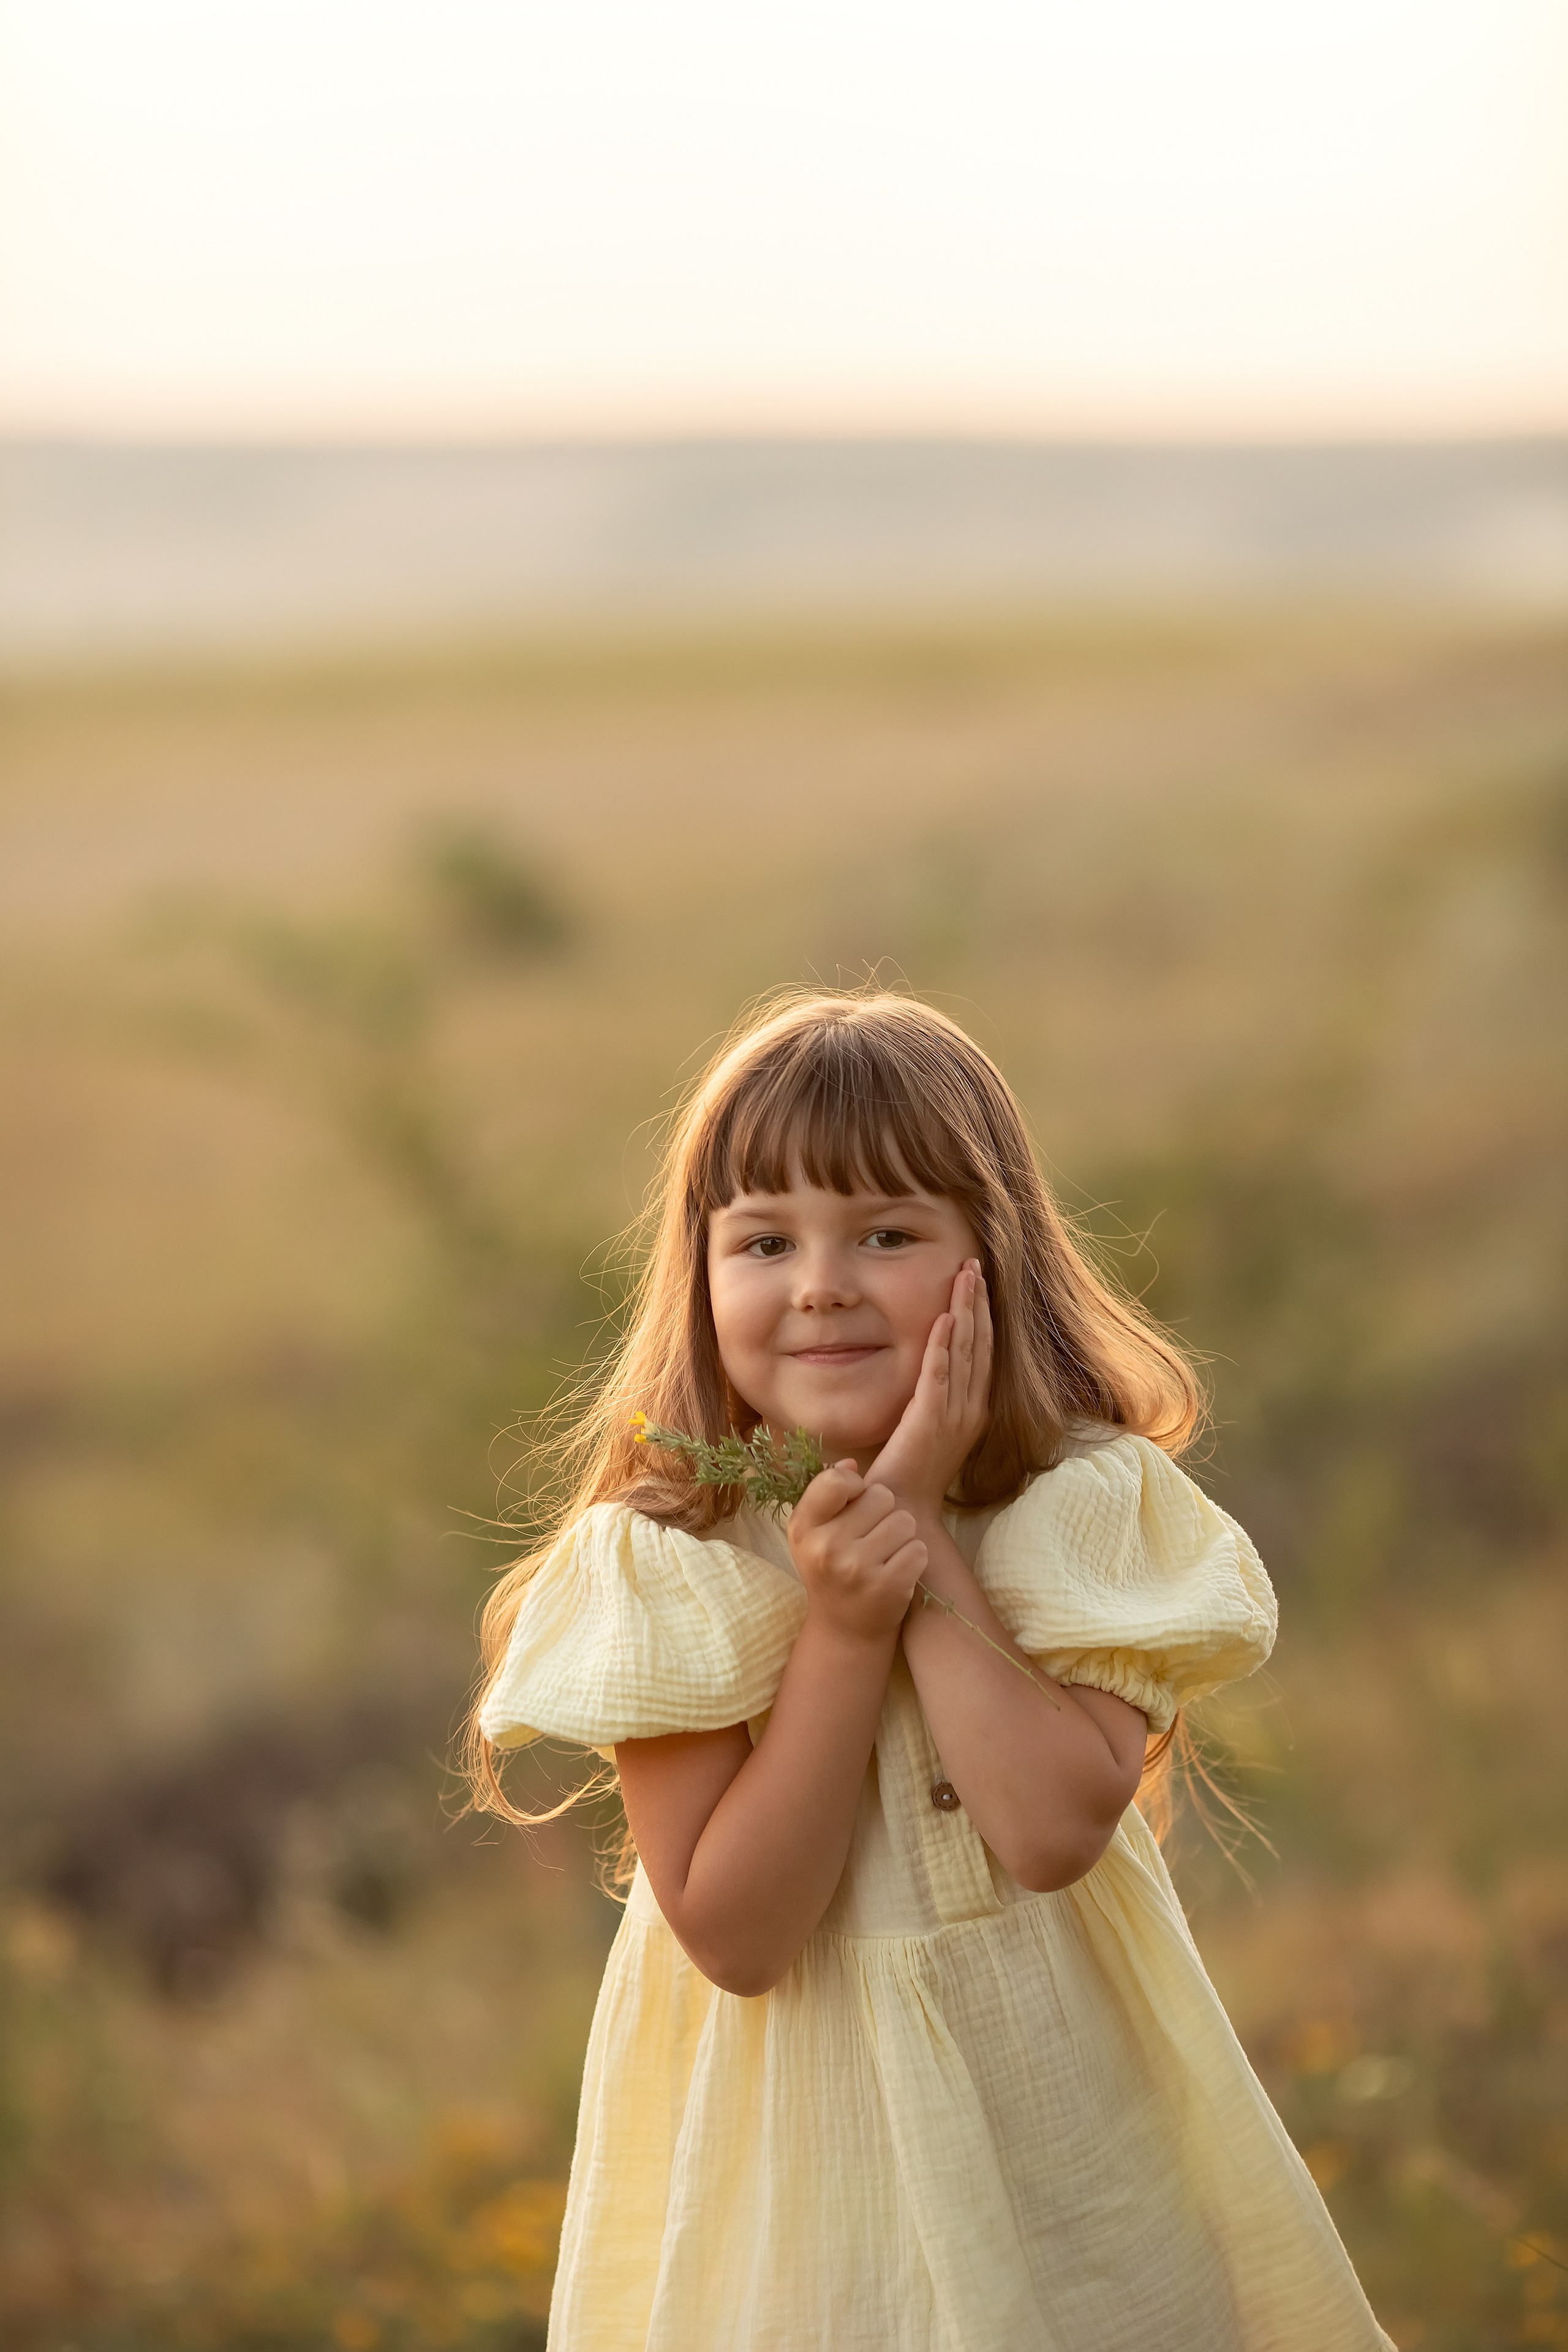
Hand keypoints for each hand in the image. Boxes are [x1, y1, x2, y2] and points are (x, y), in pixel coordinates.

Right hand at [788, 1462, 928, 1644]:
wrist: (843, 1629)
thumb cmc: (830, 1569)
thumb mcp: (813, 1532)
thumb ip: (827, 1493)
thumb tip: (851, 1463)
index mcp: (804, 1527)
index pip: (837, 1480)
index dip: (855, 1485)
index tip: (854, 1502)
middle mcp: (826, 1547)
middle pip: (882, 1495)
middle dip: (883, 1511)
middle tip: (872, 1535)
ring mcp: (857, 1569)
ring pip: (905, 1521)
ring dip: (902, 1534)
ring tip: (885, 1552)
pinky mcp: (888, 1587)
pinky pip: (918, 1549)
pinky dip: (913, 1558)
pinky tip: (897, 1570)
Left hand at [866, 1260, 991, 1519]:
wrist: (902, 1511)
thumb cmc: (911, 1474)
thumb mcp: (929, 1429)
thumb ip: (933, 1399)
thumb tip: (930, 1370)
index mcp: (973, 1411)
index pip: (983, 1352)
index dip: (982, 1314)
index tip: (978, 1281)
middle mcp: (971, 1409)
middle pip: (981, 1344)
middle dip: (979, 1301)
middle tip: (975, 1264)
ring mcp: (954, 1415)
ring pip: (965, 1352)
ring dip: (965, 1311)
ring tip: (966, 1275)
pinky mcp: (929, 1421)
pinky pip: (939, 1375)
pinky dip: (942, 1345)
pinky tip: (944, 1317)